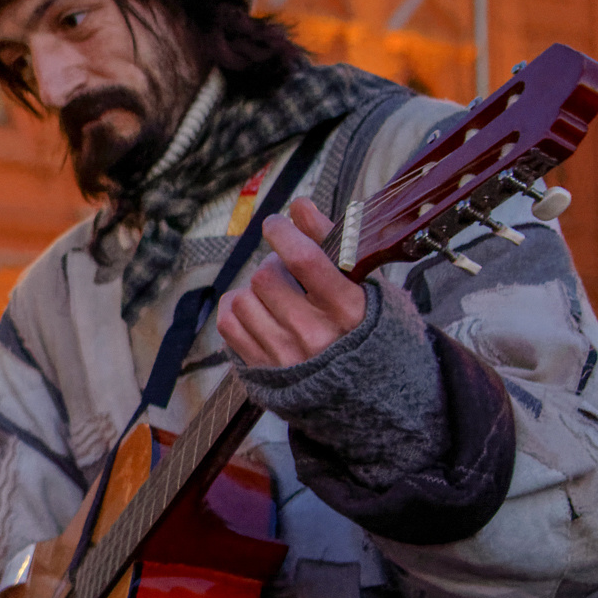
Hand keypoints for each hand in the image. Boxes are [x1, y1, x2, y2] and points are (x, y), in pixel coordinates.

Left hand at [219, 200, 364, 370]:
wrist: (370, 391)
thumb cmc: (368, 328)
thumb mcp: (365, 285)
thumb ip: (333, 243)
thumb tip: (299, 206)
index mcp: (348, 310)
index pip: (304, 259)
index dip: (283, 232)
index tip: (277, 223)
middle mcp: (314, 334)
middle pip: (267, 276)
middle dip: (273, 263)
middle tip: (288, 270)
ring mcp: (285, 355)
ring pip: (243, 298)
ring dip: (255, 288)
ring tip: (277, 295)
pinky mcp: (262, 369)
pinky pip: (228, 323)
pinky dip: (236, 308)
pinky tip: (257, 309)